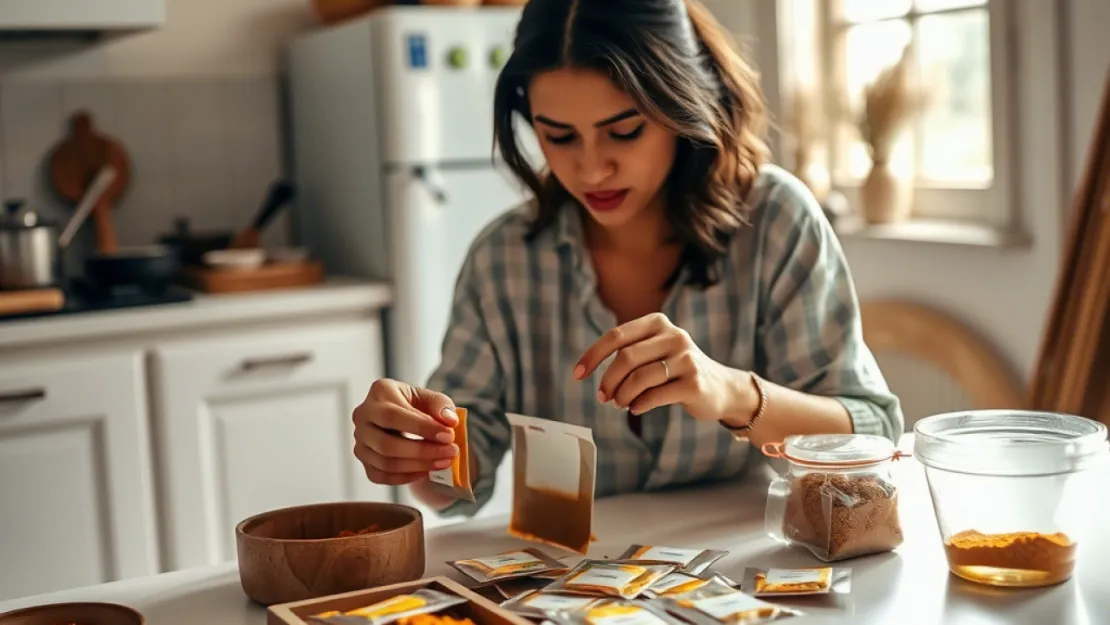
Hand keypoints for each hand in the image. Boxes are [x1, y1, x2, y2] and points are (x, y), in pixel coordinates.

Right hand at [352, 379, 459, 485]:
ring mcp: (360, 440)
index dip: (423, 428)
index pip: (395, 416)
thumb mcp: (430, 397)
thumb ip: (441, 405)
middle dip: (422, 451)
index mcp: (379, 393)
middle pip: (386, 443)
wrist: (403, 415)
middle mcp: (363, 416)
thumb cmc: (416, 404)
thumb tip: (450, 421)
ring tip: (443, 462)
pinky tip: (425, 472)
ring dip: (417, 466)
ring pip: (384, 462)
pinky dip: (404, 477)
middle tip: (450, 452)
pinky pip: (380, 475)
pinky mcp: (363, 459)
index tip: (449, 436)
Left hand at [575, 313, 753, 421]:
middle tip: (603, 398)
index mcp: (658, 323)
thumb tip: (592, 374)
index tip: (577, 375)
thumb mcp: (654, 352)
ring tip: (619, 404)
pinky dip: (639, 405)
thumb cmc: (677, 371)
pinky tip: (636, 409)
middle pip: (626, 358)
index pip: (616, 335)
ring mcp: (686, 359)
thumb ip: (628, 355)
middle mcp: (674, 336)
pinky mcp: (694, 383)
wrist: (722, 388)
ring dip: (622, 396)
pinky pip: (655, 396)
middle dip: (608, 381)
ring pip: (639, 378)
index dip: (592, 356)